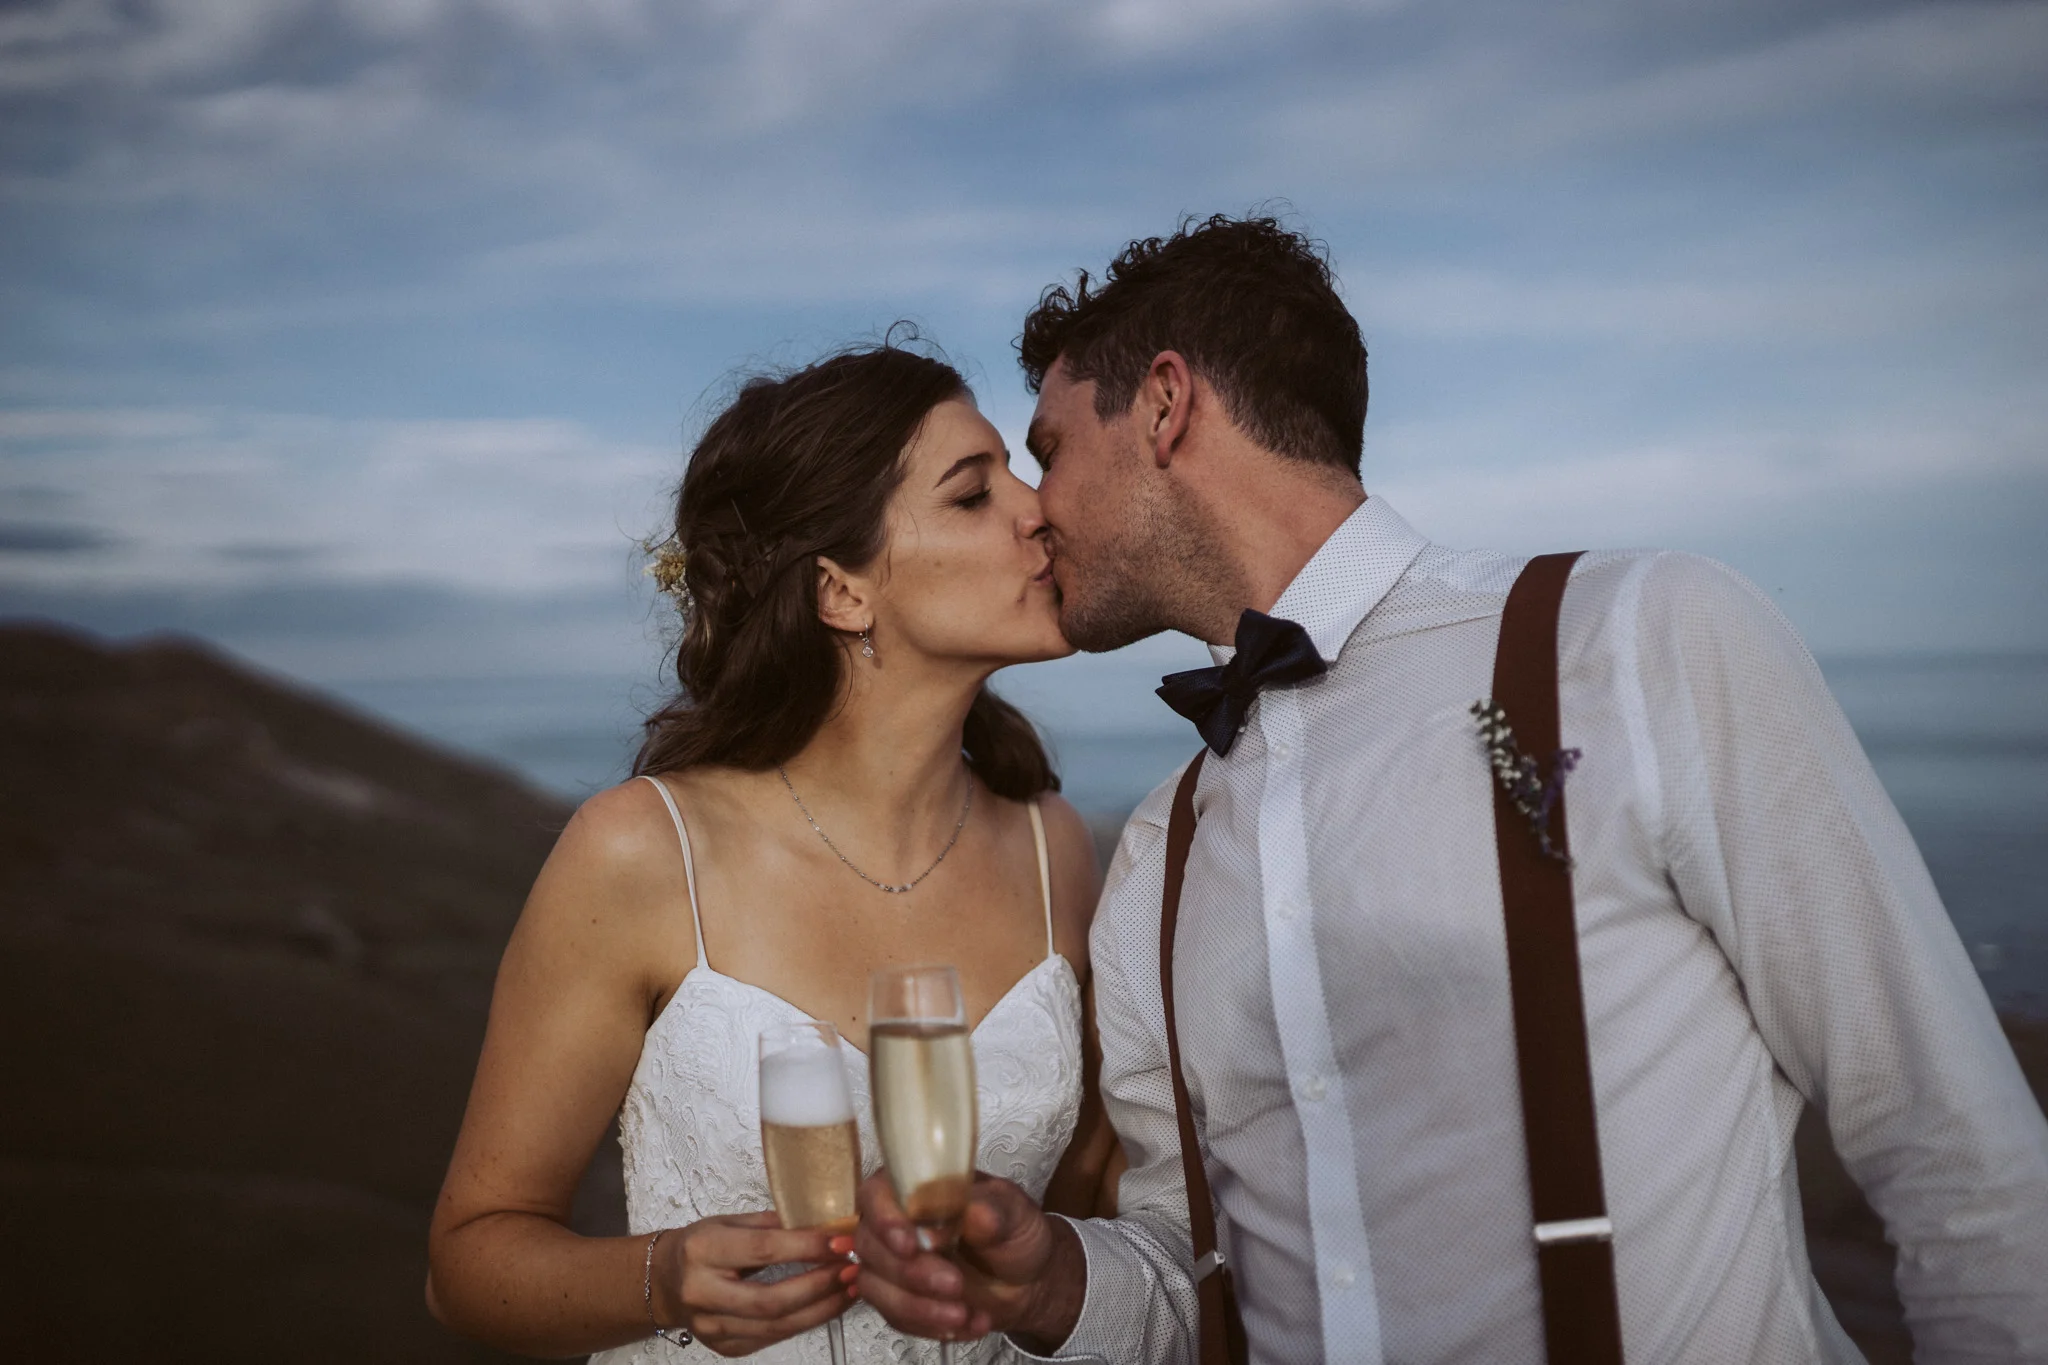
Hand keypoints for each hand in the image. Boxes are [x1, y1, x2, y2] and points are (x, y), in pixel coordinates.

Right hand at [650, 1210, 853, 1356]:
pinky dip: (805, 1322)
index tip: (841, 1240)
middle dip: (819, 1286)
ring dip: (821, 1309)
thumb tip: (825, 1224)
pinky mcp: (724, 1347)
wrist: (665, 1281)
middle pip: (771, 1299)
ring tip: (849, 1289)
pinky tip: (827, 1305)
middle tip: (851, 1269)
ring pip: (776, 1326)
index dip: (808, 1247)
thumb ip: (775, 1224)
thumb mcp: (731, 1222)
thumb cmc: (703, 1246)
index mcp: (703, 1250)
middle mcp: (702, 1292)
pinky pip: (772, 1338)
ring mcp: (711, 1326)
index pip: (764, 1250)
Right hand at [852, 1171, 1085, 1351]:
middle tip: (955, 1284)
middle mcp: (895, 1223)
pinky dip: (931, 1325)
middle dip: (912, 1273)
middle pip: (871, 1246)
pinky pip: (897, 1317)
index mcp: (917, 1187)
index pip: (877, 1194)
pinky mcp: (899, 1300)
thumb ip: (993, 1209)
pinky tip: (968, 1322)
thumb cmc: (1015, 1232)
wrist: (1029, 1279)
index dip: (884, 1219)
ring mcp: (893, 1264)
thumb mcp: (1016, 1212)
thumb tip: (973, 1214)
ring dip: (919, 1306)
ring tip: (964, 1313)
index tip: (909, 1245)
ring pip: (876, 1287)